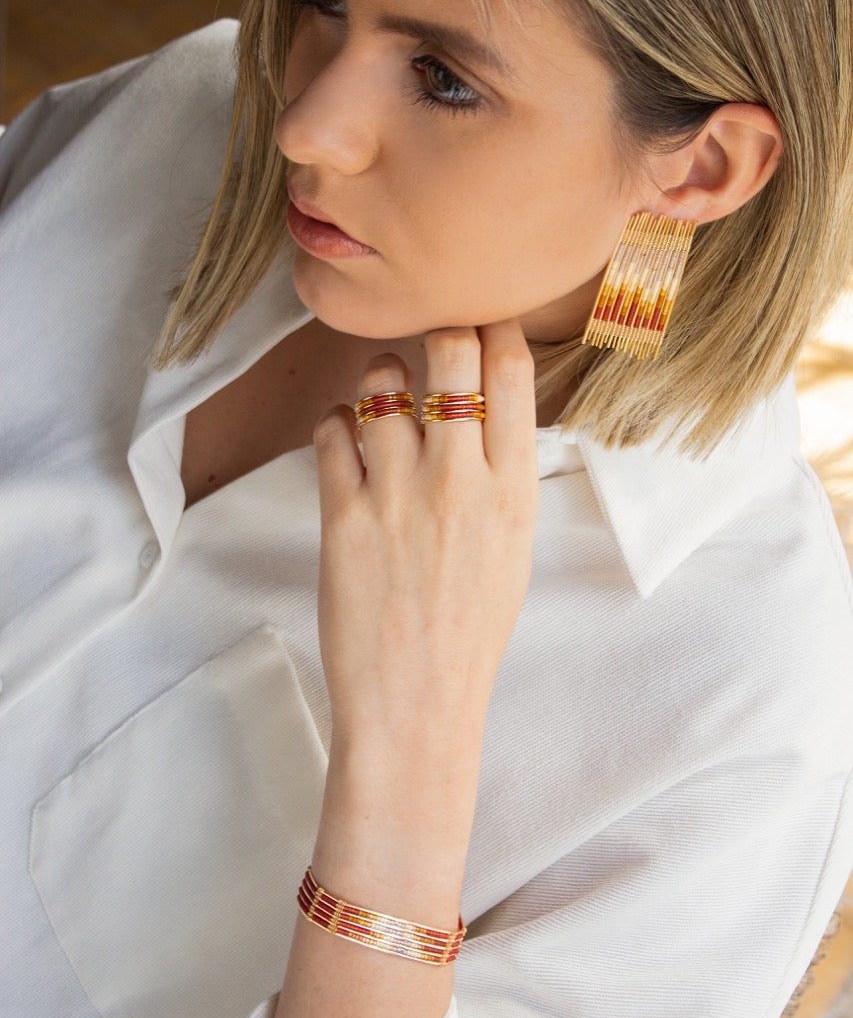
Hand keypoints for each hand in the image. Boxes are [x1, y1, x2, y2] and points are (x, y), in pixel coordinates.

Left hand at [312, 319, 538, 763]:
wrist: (416, 701)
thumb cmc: (470, 627)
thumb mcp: (514, 546)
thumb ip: (502, 474)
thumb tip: (488, 405)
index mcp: (513, 489)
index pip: (511, 372)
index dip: (496, 325)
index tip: (483, 316)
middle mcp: (459, 480)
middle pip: (450, 352)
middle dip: (440, 330)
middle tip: (430, 341)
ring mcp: (398, 494)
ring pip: (381, 382)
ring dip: (378, 378)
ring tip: (381, 399)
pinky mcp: (343, 515)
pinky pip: (331, 430)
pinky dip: (335, 424)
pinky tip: (345, 441)